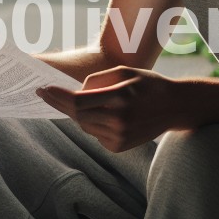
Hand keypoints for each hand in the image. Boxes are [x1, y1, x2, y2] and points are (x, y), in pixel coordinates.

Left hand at [36, 67, 185, 152]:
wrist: (175, 107)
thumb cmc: (148, 84)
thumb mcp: (125, 72)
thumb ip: (98, 79)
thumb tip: (75, 92)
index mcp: (120, 97)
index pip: (79, 101)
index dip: (58, 96)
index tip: (43, 89)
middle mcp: (119, 120)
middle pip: (77, 115)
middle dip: (60, 104)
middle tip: (45, 94)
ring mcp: (119, 136)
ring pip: (84, 126)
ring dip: (78, 113)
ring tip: (82, 101)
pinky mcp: (119, 147)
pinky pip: (94, 134)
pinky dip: (93, 123)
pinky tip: (104, 114)